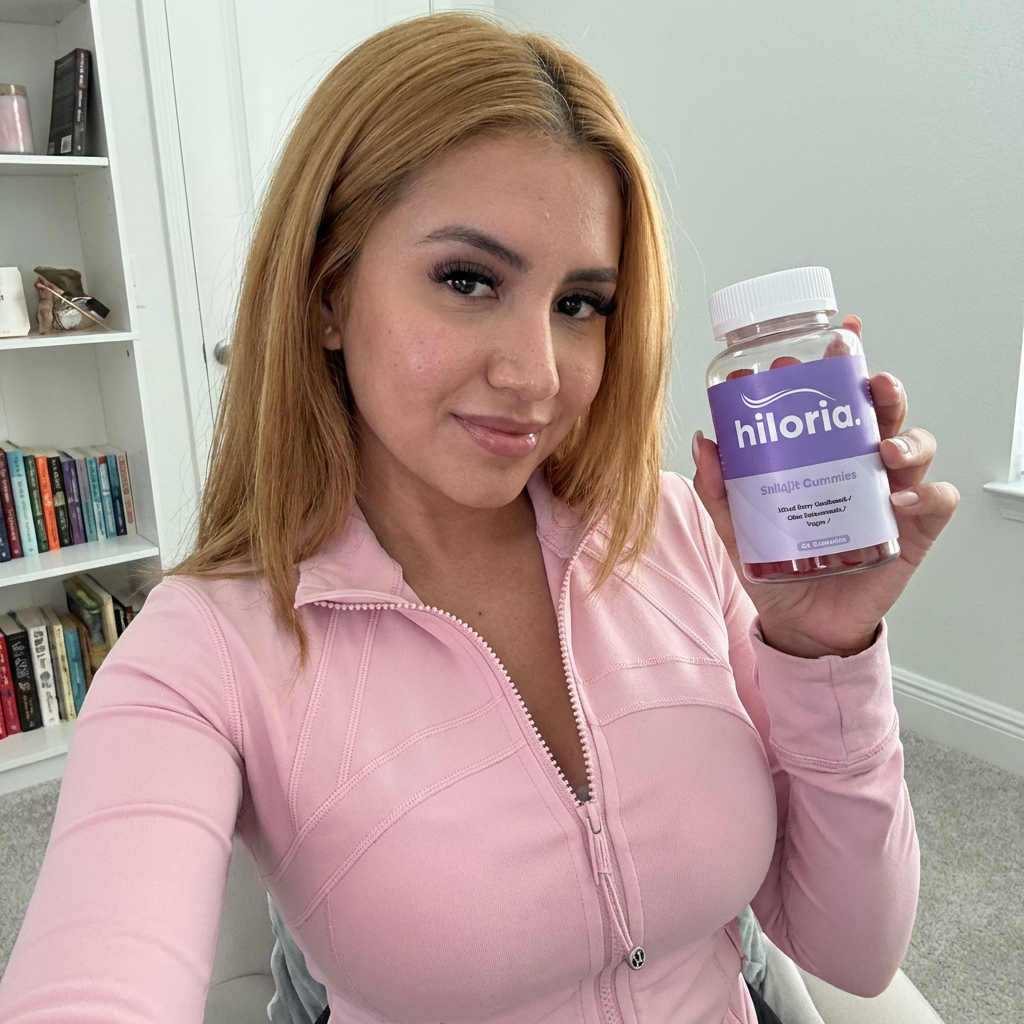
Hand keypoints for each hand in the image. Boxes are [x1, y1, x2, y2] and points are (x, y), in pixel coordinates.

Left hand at [692, 315, 959, 658]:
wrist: (798, 625)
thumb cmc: (775, 566)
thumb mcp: (737, 524)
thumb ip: (719, 486)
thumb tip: (704, 441)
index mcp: (822, 453)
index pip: (836, 399)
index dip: (840, 365)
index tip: (830, 340)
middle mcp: (859, 466)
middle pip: (883, 411)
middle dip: (880, 387)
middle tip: (866, 379)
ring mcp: (888, 495)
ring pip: (915, 445)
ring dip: (905, 435)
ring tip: (880, 444)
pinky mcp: (911, 531)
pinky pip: (935, 500)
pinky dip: (924, 493)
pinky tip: (898, 499)